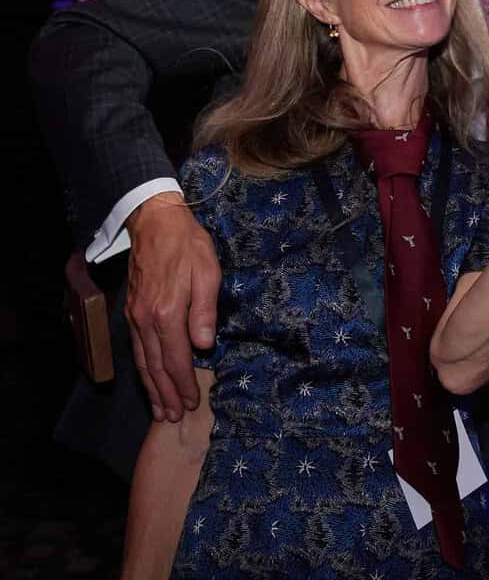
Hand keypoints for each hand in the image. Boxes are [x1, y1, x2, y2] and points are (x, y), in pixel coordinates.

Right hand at [123, 192, 220, 422]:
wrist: (154, 222)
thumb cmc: (187, 245)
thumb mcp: (207, 272)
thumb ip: (205, 310)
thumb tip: (203, 344)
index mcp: (166, 312)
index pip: (177, 358)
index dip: (185, 383)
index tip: (192, 403)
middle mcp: (145, 320)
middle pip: (156, 366)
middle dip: (167, 394)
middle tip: (175, 417)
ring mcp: (134, 317)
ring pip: (142, 361)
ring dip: (152, 388)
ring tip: (161, 410)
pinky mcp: (131, 312)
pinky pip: (137, 348)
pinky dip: (143, 369)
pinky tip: (149, 380)